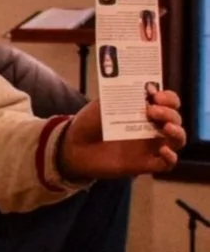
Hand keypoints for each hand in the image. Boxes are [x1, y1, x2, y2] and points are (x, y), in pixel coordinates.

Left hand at [58, 90, 185, 179]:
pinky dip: (170, 157)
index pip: (168, 102)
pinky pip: (166, 163)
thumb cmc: (89, 123)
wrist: (73, 146)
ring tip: (166, 127)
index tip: (156, 95)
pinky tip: (163, 150)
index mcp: (145, 111)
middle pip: (175, 119)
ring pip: (177, 140)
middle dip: (169, 112)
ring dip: (177, 132)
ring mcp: (150, 146)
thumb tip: (140, 87)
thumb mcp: (102, 104)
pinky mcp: (144, 164)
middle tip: (151, 110)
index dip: (168, 98)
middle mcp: (152, 127)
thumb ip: (120, 96)